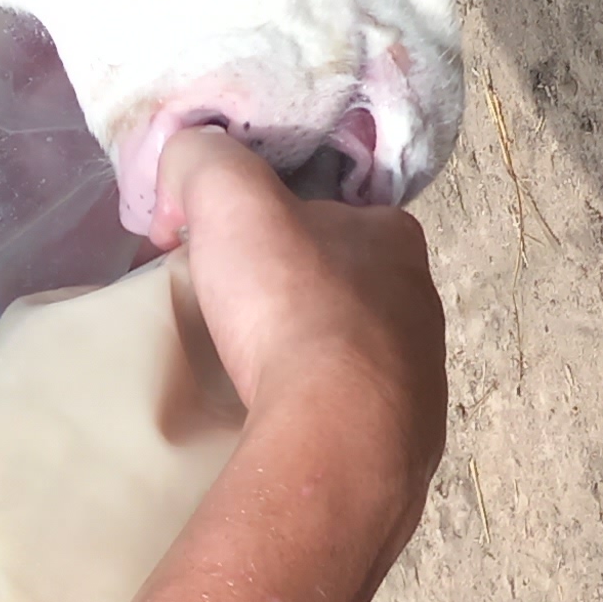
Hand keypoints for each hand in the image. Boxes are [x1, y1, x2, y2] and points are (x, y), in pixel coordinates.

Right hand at [158, 127, 446, 451]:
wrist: (335, 433)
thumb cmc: (291, 301)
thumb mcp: (231, 196)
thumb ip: (203, 159)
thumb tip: (182, 172)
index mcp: (394, 237)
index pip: (330, 215)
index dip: (273, 227)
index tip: (224, 258)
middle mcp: (420, 302)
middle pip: (341, 285)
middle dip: (290, 296)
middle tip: (231, 319)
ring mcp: (419, 378)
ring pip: (352, 354)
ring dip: (305, 359)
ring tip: (246, 378)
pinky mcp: (404, 441)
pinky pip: (352, 415)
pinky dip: (316, 414)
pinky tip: (277, 423)